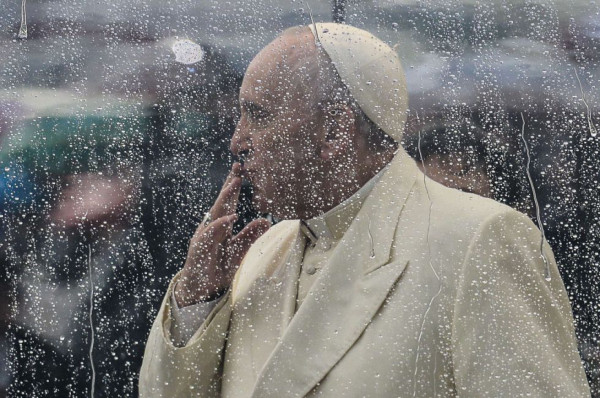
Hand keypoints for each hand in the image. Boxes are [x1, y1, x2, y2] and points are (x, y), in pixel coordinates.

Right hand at [175, 163, 270, 306]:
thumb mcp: (240, 251)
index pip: (229, 203)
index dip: (234, 186)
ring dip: (225, 198)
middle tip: (239, 167)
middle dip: (230, 184)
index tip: (242, 169)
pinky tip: (231, 217)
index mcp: (221, 226)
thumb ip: (250, 236)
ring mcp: (204, 237)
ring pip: (215, 213)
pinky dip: (220, 225)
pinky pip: (210, 234)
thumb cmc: (218, 267)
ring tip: (235, 183)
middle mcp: (211, 227)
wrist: (201, 289)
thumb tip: (265, 221)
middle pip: (222, 202)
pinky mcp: (199, 249)